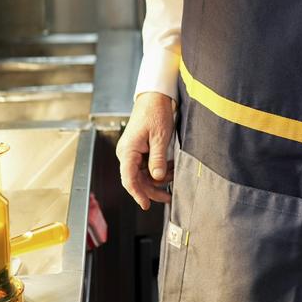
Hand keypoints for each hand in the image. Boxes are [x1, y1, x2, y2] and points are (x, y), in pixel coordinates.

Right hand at [117, 91, 175, 209]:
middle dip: (152, 189)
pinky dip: (159, 169)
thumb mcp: (160, 136)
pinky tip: (171, 169)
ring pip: (143, 174)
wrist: (154, 97)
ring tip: (174, 177)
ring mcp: (132, 152)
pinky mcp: (139, 149)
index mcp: (128, 151)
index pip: (129, 179)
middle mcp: (127, 153)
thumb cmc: (155, 112)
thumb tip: (157, 178)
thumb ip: (158, 158)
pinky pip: (147, 165)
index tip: (146, 205)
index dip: (137, 194)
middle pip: (137, 179)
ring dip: (158, 178)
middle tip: (168, 197)